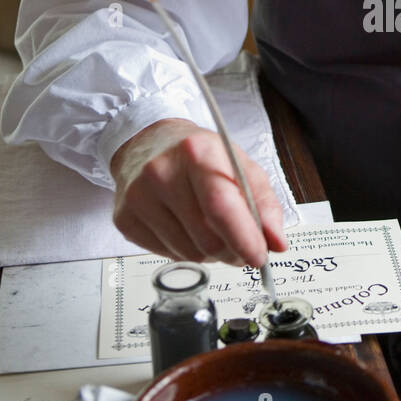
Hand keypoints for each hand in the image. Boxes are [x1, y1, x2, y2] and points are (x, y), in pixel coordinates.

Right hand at [110, 119, 286, 266]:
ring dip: (210, 253)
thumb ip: (264, 204)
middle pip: (207, 239)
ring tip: (210, 229)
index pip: (221, 208)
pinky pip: (168, 256)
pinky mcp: (124, 219)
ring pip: (189, 254)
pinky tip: (185, 228)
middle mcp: (160, 173)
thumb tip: (276, 243)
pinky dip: (186, 251)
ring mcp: (137, 197)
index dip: (245, 239)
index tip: (260, 256)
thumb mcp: (240, 165)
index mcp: (196, 152)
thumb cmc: (199, 155)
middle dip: (232, 251)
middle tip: (241, 245)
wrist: (147, 143)